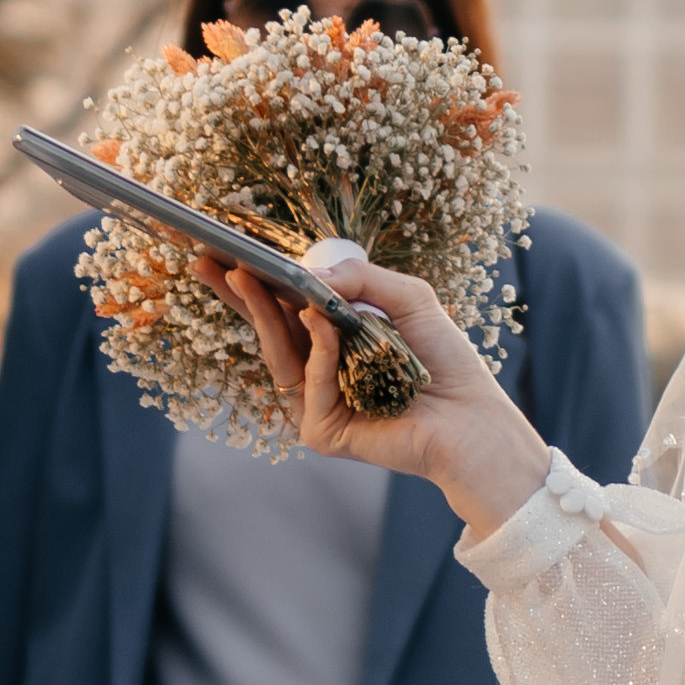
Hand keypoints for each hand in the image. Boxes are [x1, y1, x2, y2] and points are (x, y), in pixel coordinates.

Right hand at [212, 259, 550, 537]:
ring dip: (262, 312)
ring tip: (245, 275)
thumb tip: (310, 270)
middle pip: (270, 331)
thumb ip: (361, 278)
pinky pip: (309, 383)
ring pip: (280, 353)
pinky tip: (320, 320)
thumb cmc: (444, 360)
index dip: (255, 285)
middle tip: (213, 260)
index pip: (285, 311)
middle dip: (240, 294)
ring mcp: (318, 404)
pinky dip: (318, 351)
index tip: (225, 254)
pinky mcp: (323, 430)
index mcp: (336, 343)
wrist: (471, 417)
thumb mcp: (407, 299)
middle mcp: (322, 373)